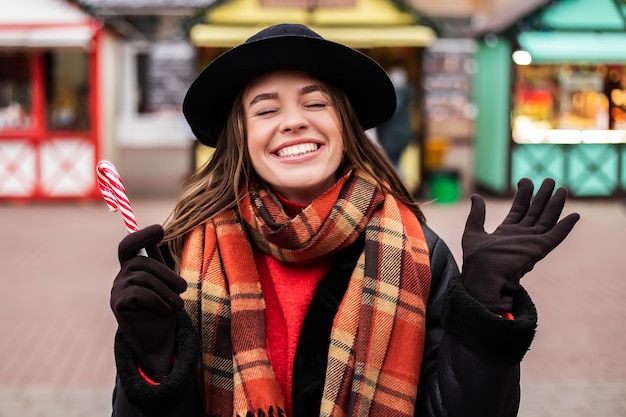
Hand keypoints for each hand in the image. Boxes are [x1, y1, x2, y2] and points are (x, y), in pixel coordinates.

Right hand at [110, 225, 186, 379]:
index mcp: (134, 268)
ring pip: (143, 278)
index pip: (129, 246)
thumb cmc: (164, 309)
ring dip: (166, 292)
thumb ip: (162, 263)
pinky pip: (138, 293)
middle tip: (183, 289)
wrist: (157, 340)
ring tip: (178, 306)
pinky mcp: (117, 304)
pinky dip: (157, 301)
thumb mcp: (167, 284)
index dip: (142, 236)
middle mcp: (122, 276)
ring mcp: (117, 289)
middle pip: (141, 262)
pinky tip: (166, 310)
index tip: (160, 230)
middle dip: (167, 274)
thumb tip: (161, 231)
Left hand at [461, 178, 579, 313]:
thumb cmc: (476, 261)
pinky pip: (555, 236)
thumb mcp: (473, 231)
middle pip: (535, 212)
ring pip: (547, 220)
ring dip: (555, 205)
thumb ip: (477, 214)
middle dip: (542, 196)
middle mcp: (521, 236)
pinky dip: (565, 227)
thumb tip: (476, 196)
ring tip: (562, 190)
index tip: (525, 180)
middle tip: (550, 180)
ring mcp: (531, 242)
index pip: (519, 209)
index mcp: (507, 232)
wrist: (483, 278)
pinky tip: (574, 216)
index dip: (524, 195)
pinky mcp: (538, 249)